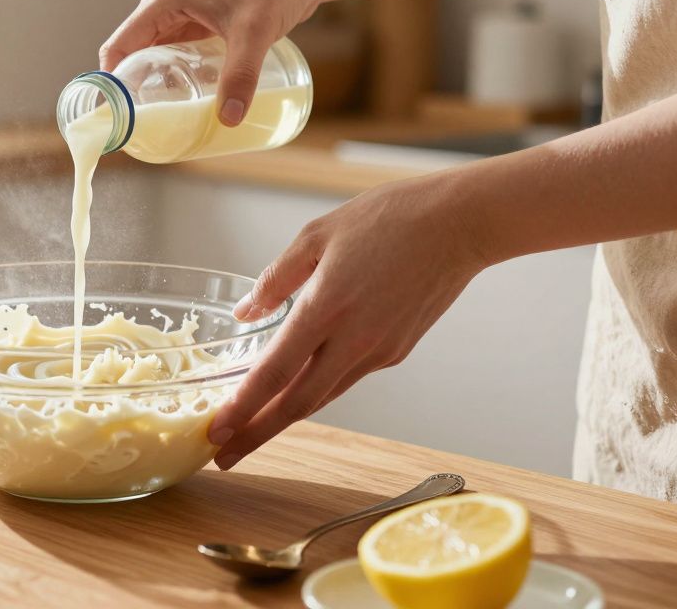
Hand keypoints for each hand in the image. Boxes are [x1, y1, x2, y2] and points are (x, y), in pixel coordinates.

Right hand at [99, 0, 318, 126]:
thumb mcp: (254, 33)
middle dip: (131, 90)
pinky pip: (171, 55)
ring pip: (151, 57)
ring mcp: (178, 15)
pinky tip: (179, 101)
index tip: (111, 117)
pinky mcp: (195, 24)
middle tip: (139, 128)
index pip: (119, 47)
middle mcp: (162, 6)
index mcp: (162, 1)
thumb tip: (228, 118)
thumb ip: (241, 76)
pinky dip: (170, 77)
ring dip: (150, 85)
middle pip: (131, 55)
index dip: (110, 83)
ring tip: (157, 121)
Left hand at [207, 174, 493, 468]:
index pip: (275, 372)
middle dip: (256, 435)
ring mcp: (379, 351)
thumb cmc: (389, 218)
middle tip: (223, 457)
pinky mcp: (397, 351)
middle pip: (297, 403)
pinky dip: (316, 391)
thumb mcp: (316, 235)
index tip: (216, 431)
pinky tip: (294, 392)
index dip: (243, 407)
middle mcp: (354, 340)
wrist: (460, 224)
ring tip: (250, 433)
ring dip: (283, 419)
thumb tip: (244, 312)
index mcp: (327, 308)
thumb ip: (276, 279)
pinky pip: (346, 378)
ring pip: (323, 396)